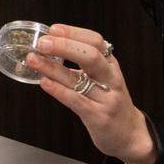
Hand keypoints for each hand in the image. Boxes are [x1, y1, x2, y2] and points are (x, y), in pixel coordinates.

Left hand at [25, 24, 156, 163]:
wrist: (129, 134)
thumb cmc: (109, 101)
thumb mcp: (102, 77)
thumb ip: (82, 63)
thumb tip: (49, 47)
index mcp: (110, 65)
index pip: (96, 41)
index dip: (74, 33)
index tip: (53, 29)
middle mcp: (111, 79)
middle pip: (91, 56)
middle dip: (65, 46)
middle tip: (42, 43)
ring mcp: (106, 98)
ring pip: (79, 79)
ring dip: (53, 68)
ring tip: (34, 60)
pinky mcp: (98, 117)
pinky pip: (76, 101)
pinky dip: (58, 90)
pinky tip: (44, 83)